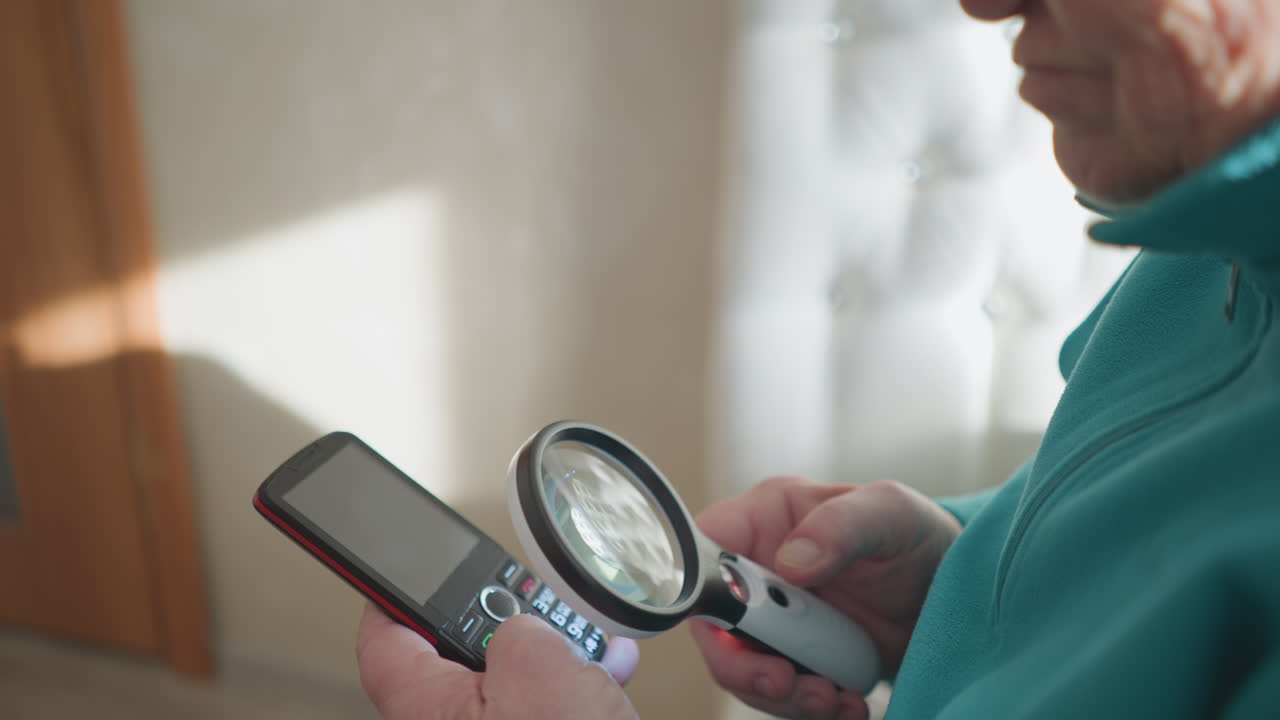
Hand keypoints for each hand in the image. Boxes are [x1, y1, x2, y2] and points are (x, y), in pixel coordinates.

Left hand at [357, 601, 640, 718]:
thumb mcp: (540, 668)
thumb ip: (518, 626)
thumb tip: (523, 627)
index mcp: (430, 710)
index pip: (384, 642)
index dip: (388, 596)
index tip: (395, 567)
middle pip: (455, 655)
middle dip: (501, 622)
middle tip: (526, 603)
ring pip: (509, 682)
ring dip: (551, 653)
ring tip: (586, 641)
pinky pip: (540, 708)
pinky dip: (572, 685)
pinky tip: (604, 670)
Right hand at [690, 477, 960, 719]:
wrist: (955, 591)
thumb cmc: (915, 534)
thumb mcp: (889, 513)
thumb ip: (840, 526)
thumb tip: (790, 562)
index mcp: (767, 520)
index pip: (703, 547)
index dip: (700, 588)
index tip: (730, 628)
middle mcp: (760, 570)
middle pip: (715, 625)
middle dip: (745, 665)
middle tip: (787, 683)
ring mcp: (777, 619)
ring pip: (746, 668)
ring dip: (784, 696)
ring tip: (834, 700)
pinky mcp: (799, 657)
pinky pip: (784, 692)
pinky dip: (811, 709)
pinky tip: (850, 706)